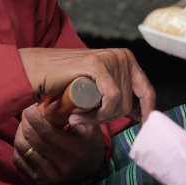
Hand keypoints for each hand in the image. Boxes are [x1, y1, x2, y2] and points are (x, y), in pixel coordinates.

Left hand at [14, 103, 105, 184]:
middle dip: (25, 122)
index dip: (33, 116)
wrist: (92, 166)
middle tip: (28, 113)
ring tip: (26, 125)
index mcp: (74, 150)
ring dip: (20, 133)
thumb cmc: (88, 139)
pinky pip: (19, 162)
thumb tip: (67, 95)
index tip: (31, 106)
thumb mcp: (90, 124)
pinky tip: (26, 140)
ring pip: (22, 149)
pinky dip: (18, 148)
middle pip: (31, 139)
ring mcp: (50, 177)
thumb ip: (80, 111)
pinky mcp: (41, 183)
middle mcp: (61, 166)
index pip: (45, 131)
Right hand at [18, 47, 155, 123]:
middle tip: (88, 119)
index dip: (147, 113)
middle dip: (111, 117)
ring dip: (100, 118)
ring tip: (80, 117)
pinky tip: (79, 116)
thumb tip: (143, 114)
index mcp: (126, 59)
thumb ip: (120, 95)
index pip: (148, 91)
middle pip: (132, 101)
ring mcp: (110, 58)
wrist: (38, 71)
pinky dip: (97, 113)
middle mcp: (122, 56)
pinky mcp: (98, 64)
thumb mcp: (100, 88)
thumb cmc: (66, 82)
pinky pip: (111, 99)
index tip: (142, 129)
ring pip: (120, 103)